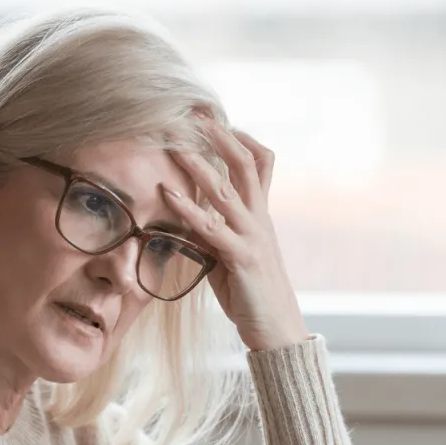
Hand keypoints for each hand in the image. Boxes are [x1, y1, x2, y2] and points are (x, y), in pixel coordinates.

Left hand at [163, 121, 310, 351]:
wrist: (277, 329)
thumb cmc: (251, 295)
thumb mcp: (230, 257)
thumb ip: (213, 233)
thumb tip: (186, 218)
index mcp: (261, 216)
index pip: (261, 164)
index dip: (242, 139)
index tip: (220, 121)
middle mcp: (260, 220)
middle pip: (245, 165)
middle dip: (220, 137)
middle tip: (195, 114)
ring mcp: (253, 236)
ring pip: (226, 191)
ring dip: (199, 166)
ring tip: (175, 146)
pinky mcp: (242, 258)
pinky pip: (213, 228)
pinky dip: (188, 209)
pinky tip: (168, 195)